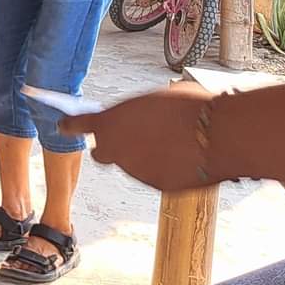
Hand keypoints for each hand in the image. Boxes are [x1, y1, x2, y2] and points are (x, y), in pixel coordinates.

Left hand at [58, 85, 220, 191]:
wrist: (221, 135)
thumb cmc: (192, 108)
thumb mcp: (156, 98)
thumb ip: (137, 112)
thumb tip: (139, 118)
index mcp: (110, 121)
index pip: (76, 124)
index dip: (70, 125)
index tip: (64, 125)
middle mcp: (115, 149)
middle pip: (101, 152)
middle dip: (111, 147)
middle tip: (131, 137)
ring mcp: (134, 171)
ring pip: (130, 165)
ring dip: (141, 157)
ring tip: (171, 142)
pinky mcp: (155, 186)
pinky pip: (153, 176)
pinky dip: (161, 169)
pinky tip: (182, 157)